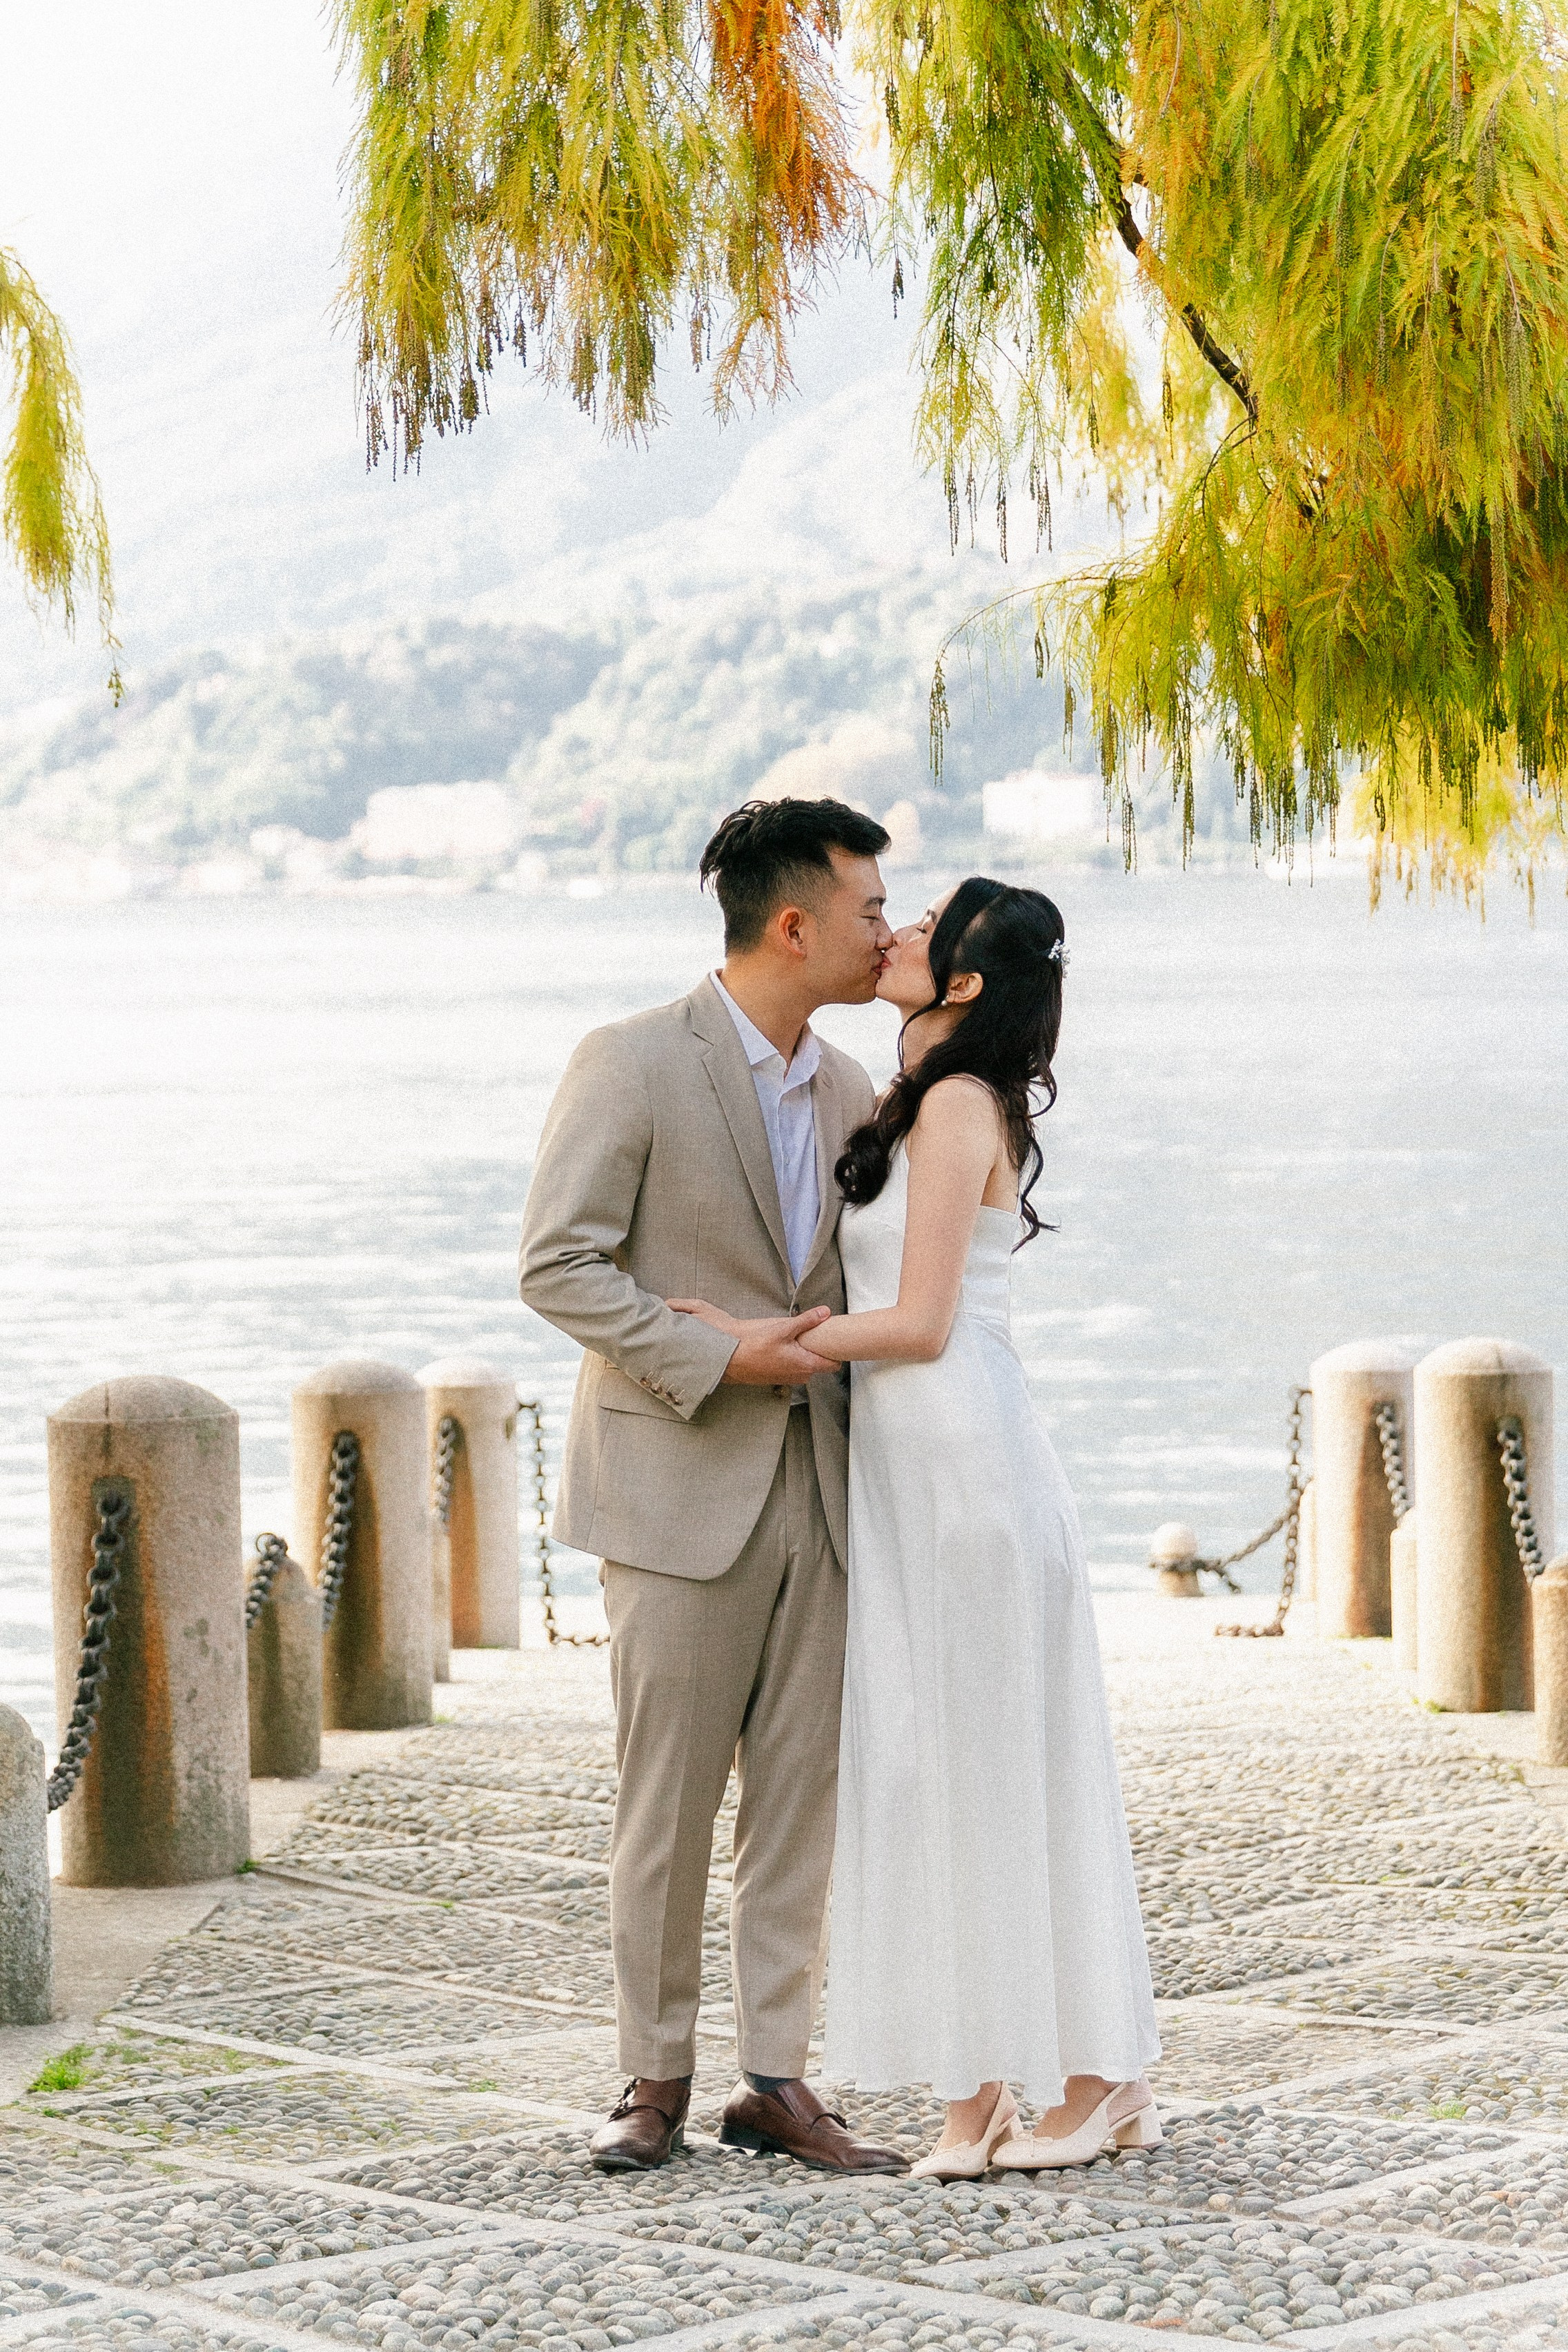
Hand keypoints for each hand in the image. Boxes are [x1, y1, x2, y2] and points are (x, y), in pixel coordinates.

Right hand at [669, 1299, 832, 1385]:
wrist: (732, 1361)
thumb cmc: (755, 1347)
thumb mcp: (783, 1329)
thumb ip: (806, 1321)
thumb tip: (825, 1312)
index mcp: (806, 1365)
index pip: (834, 1365)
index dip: (836, 1352)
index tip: (834, 1340)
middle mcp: (800, 1376)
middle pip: (820, 1364)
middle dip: (819, 1350)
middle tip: (813, 1335)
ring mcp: (789, 1379)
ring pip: (806, 1366)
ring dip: (804, 1354)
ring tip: (795, 1339)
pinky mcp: (779, 1378)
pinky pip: (794, 1368)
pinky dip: (793, 1359)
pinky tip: (782, 1348)